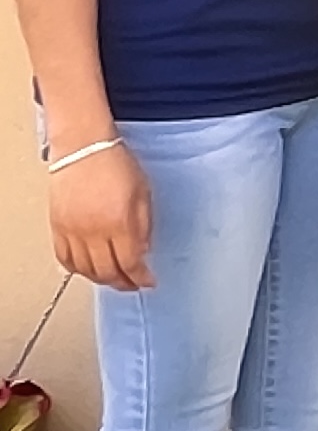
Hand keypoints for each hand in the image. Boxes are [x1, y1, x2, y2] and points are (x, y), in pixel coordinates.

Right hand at [48, 143, 153, 289]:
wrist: (84, 146)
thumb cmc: (116, 164)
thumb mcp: (144, 195)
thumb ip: (144, 227)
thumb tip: (142, 252)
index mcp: (119, 223)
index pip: (130, 263)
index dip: (140, 277)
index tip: (148, 281)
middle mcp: (93, 230)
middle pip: (107, 271)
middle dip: (122, 282)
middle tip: (132, 283)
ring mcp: (72, 230)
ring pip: (84, 269)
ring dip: (100, 278)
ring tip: (113, 278)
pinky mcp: (57, 226)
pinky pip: (64, 257)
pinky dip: (77, 268)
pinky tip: (88, 268)